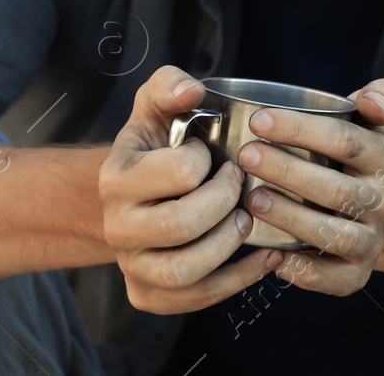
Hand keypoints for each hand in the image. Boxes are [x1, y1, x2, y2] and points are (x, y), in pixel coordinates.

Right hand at [98, 66, 283, 313]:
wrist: (129, 194)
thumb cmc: (154, 145)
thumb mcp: (154, 106)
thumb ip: (170, 85)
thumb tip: (192, 91)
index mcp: (117, 177)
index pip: (178, 172)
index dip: (208, 161)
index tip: (215, 154)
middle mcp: (117, 226)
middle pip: (180, 226)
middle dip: (225, 202)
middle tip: (240, 184)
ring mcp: (131, 264)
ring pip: (184, 272)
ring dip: (229, 245)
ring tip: (246, 220)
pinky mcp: (147, 294)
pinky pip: (195, 300)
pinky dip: (238, 281)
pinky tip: (266, 256)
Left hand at [234, 78, 383, 295]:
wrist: (377, 209)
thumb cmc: (357, 156)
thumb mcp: (373, 122)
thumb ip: (379, 97)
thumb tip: (371, 100)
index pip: (346, 141)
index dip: (302, 130)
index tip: (259, 120)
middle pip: (336, 189)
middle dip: (287, 171)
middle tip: (246, 155)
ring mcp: (372, 240)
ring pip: (334, 234)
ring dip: (291, 218)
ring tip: (251, 200)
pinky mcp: (357, 273)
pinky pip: (333, 279)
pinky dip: (303, 271)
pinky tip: (273, 254)